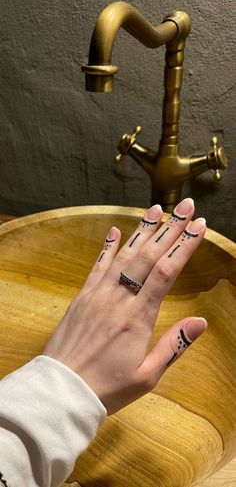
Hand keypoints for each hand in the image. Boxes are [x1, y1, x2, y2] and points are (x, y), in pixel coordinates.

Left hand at [43, 198, 206, 414]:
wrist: (62, 390)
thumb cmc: (107, 387)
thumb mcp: (148, 375)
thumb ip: (174, 345)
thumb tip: (201, 322)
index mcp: (138, 317)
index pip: (166, 271)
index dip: (184, 246)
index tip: (198, 227)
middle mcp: (119, 298)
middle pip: (148, 255)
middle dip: (170, 228)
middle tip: (186, 206)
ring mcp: (98, 294)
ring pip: (124, 254)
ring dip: (142, 230)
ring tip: (157, 209)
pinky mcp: (82, 296)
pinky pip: (97, 265)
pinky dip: (107, 246)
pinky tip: (115, 230)